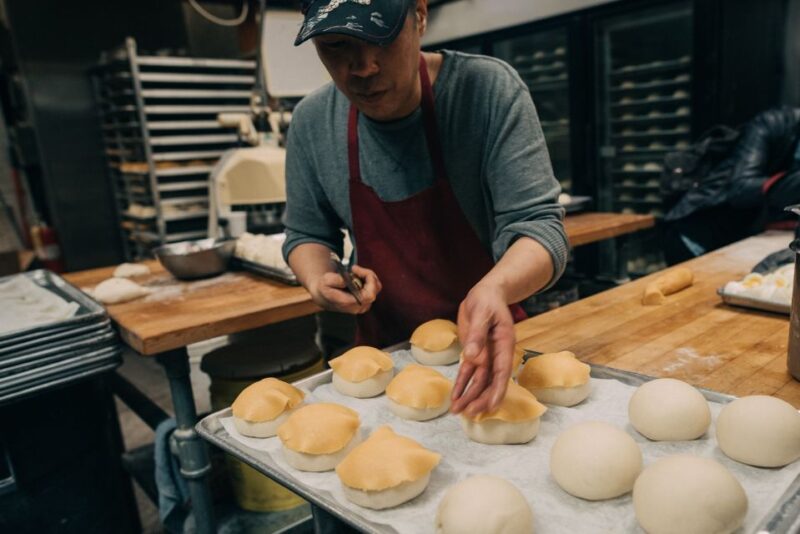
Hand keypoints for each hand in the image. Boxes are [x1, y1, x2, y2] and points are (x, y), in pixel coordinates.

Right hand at [309, 264, 381, 313]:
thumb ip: (335, 280)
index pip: (369, 295)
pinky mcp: (366, 301)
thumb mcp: (325, 281)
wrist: (325, 296)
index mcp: (350, 304)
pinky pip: (374, 287)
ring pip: (376, 287)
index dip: (368, 280)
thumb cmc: (325, 288)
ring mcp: (364, 305)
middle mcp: (359, 307)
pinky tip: (357, 276)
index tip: (355, 270)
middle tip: (353, 268)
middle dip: (366, 274)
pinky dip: (368, 279)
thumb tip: (346, 281)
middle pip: (375, 289)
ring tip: (354, 272)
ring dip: (367, 276)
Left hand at [450, 282, 515, 416]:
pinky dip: (461, 385)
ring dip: (469, 396)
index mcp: (504, 344)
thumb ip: (477, 334)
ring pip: (479, 381)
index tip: (491, 407)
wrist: (486, 294)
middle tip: (467, 413)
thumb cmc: (487, 300)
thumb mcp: (481, 312)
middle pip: (490, 381)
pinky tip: (455, 397)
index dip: (497, 390)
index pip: (502, 372)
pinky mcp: (474, 354)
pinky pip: (468, 373)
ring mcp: (486, 356)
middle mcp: (497, 354)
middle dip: (480, 399)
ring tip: (457, 411)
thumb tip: (471, 356)